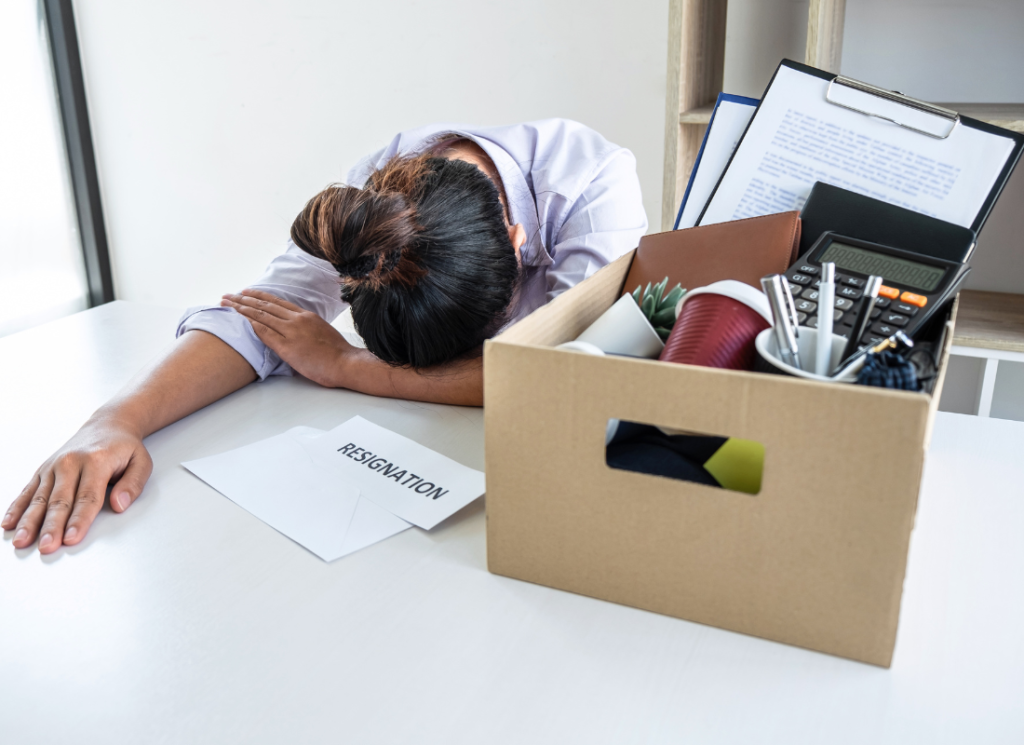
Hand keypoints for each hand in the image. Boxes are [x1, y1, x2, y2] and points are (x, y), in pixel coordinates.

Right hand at [3, 418, 151, 552]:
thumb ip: (133, 484)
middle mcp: (71, 462)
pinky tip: (9, 524)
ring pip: (40, 498)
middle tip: (47, 546)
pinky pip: (28, 491)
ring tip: (22, 540)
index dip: (79, 520)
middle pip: (60, 500)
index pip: (88, 497)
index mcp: (96, 461)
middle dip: (52, 526)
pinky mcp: (43, 470)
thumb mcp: (141, 461)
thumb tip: (120, 505)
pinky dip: (17, 508)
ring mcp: (53, 466)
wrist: (107, 425)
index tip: (72, 538)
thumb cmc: (124, 447)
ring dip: (30, 521)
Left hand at [220, 290, 352, 386]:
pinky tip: (240, 320)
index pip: (277, 303)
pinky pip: (266, 334)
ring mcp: (292, 333)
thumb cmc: (338, 353)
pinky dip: (252, 325)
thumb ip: (307, 329)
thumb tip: (297, 332)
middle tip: (228, 295)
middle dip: (244, 300)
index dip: (259, 296)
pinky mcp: (288, 348)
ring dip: (242, 309)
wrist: (346, 363)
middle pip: (265, 306)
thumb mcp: (322, 332)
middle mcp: (297, 320)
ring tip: (227, 304)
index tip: (246, 292)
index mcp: (306, 316)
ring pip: (262, 316)